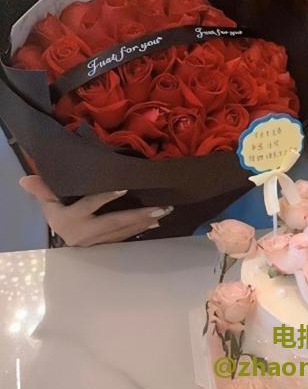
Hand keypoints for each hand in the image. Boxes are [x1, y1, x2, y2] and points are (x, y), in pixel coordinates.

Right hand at [19, 175, 172, 246]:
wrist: (61, 245)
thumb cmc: (58, 217)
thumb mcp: (49, 205)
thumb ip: (42, 190)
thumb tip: (25, 178)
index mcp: (70, 219)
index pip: (89, 205)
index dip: (105, 197)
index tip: (124, 187)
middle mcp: (85, 233)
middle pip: (114, 222)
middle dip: (138, 214)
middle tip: (160, 207)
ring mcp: (98, 242)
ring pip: (124, 231)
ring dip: (145, 221)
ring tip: (164, 211)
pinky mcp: (107, 247)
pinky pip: (126, 238)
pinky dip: (141, 229)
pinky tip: (155, 223)